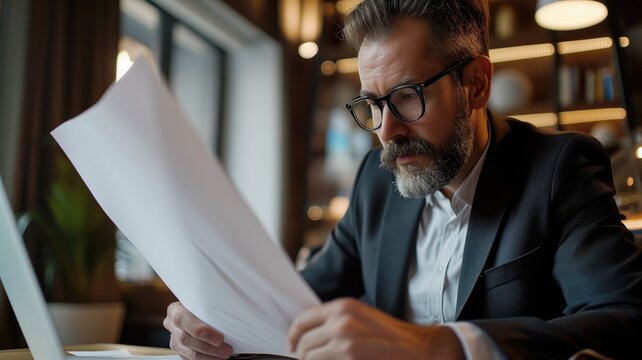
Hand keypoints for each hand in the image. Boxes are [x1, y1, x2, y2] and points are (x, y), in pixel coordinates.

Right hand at [163, 302, 233, 358]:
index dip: (200, 330)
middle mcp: (172, 325)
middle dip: (208, 346)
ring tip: (225, 355)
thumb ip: (211, 306)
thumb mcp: (205, 301)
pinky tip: (218, 357)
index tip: (219, 338)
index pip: (182, 319)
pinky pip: (192, 359)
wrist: (200, 313)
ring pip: (189, 352)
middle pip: (185, 339)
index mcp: (175, 310)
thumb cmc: (206, 305)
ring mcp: (175, 340)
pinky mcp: (181, 352)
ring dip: (210, 356)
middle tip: (226, 349)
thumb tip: (231, 311)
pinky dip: (207, 359)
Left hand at [288, 298, 464, 359]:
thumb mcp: (361, 319)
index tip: (291, 345)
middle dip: (302, 355)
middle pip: (302, 342)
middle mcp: (341, 321)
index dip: (292, 335)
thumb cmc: (391, 337)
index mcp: (343, 307)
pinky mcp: (349, 358)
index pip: (302, 319)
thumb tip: (308, 335)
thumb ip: (336, 322)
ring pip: (308, 357)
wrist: (419, 349)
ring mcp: (344, 341)